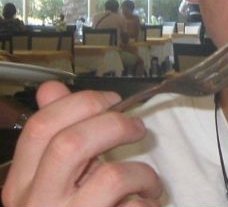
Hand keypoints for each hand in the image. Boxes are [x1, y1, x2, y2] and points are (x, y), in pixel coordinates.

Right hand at [2, 81, 162, 206]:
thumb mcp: (51, 179)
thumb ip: (54, 137)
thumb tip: (51, 89)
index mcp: (21, 186)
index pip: (40, 128)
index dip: (81, 103)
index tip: (112, 101)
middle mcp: (37, 205)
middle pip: (73, 144)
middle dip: (114, 124)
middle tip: (137, 128)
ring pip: (111, 177)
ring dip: (142, 172)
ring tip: (148, 182)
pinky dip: (148, 203)